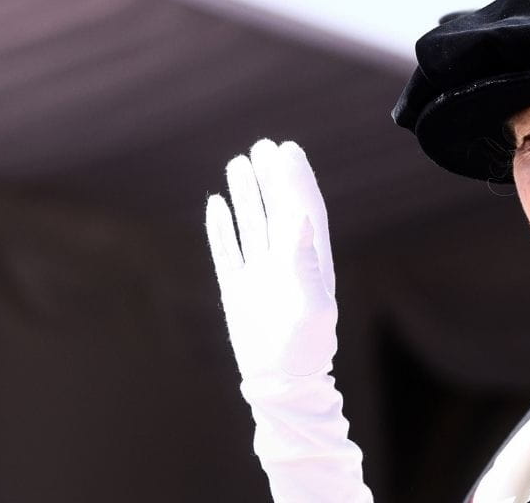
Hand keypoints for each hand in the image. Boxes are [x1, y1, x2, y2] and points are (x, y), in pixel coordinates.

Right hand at [206, 139, 338, 379]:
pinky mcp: (238, 289)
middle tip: (262, 146)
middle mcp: (286, 261)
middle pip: (276, 208)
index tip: (288, 149)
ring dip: (246, 194)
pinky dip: (221, 228)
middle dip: (271, 177)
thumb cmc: (307, 348)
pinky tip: (215, 203)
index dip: (296, 178)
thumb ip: (305, 260)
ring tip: (238, 162)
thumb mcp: (314, 305)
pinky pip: (227, 251)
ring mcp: (260, 273)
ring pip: (251, 223)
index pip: (302, 208)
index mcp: (310, 260)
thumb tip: (301, 215)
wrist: (283, 383)